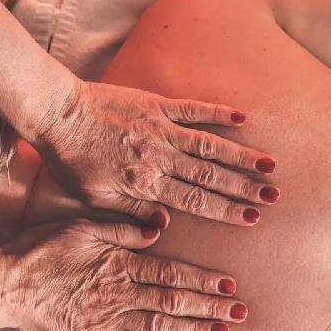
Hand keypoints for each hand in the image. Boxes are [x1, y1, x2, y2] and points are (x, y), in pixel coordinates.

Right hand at [0, 219, 247, 330]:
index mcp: (120, 264)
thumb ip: (123, 230)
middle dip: (211, 308)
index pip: (172, 273)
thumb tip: (159, 227)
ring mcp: (106, 320)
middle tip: (241, 314)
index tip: (230, 285)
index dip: (203, 281)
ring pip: (159, 328)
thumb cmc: (41, 249)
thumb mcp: (83, 226)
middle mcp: (119, 294)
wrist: (5, 283)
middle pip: (174, 302)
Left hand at [30, 80, 278, 226]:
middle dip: (244, 187)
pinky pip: (191, 109)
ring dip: (240, 155)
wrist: (56, 115)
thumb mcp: (96, 198)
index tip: (253, 218)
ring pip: (208, 145)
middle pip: (209, 176)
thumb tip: (165, 226)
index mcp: (145, 183)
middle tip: (274, 196)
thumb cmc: (72, 162)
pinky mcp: (154, 104)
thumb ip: (132, 213)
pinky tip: (242, 117)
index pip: (194, 201)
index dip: (226, 210)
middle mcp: (158, 157)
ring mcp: (159, 128)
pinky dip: (217, 112)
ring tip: (269, 164)